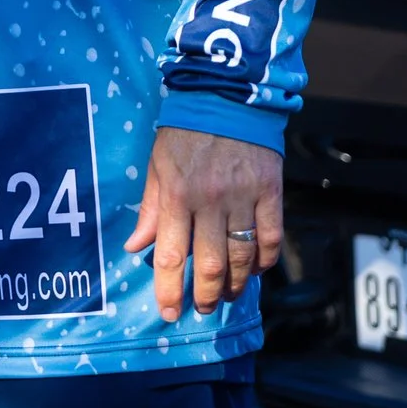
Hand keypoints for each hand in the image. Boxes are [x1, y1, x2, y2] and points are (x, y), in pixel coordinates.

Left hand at [123, 126, 283, 321]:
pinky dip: (264, 260)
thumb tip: (135, 247)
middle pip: (212, 264)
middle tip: (203, 307)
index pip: (172, 255)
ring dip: (235, 284)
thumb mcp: (158, 166)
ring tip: (227, 295)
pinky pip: (271, 237)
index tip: (169, 313)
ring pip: (243, 257)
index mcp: (177, 195)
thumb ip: (151, 210)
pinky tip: (255, 270)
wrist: (226, 94)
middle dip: (206, 294)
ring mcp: (244, 196)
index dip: (170, 290)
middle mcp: (210, 200)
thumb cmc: (184, 132)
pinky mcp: (270, 190)